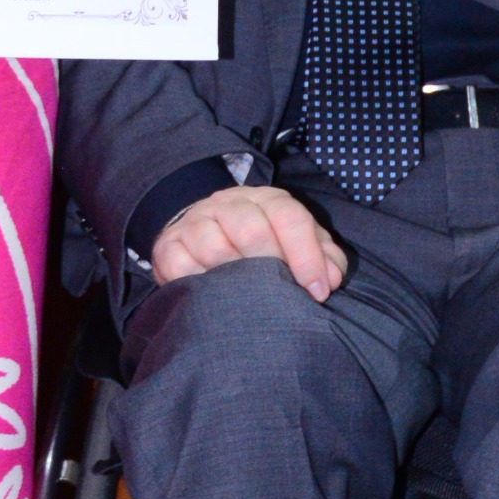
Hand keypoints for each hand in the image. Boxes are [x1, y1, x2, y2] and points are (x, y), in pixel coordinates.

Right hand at [150, 183, 347, 300]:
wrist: (205, 234)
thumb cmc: (263, 246)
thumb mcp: (297, 245)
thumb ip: (323, 257)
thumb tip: (330, 278)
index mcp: (267, 200)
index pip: (288, 216)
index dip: (306, 255)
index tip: (317, 291)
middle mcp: (229, 203)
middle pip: (250, 228)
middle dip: (269, 266)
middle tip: (279, 295)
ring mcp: (196, 221)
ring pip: (213, 245)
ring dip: (234, 277)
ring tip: (246, 297)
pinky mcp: (168, 244)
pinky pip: (179, 264)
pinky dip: (198, 283)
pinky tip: (212, 295)